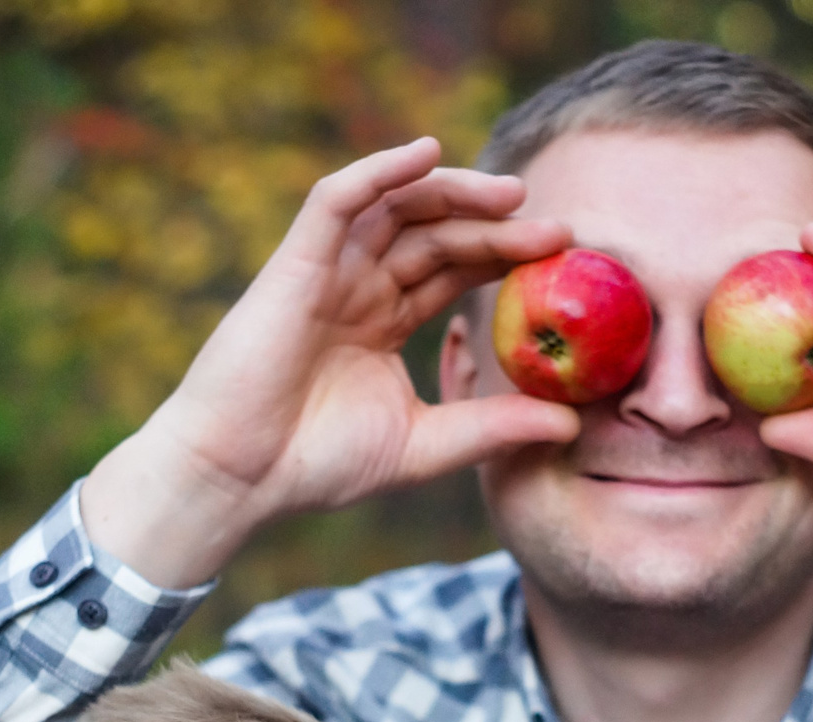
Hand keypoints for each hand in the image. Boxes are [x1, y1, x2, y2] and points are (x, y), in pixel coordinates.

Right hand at [80, 137, 582, 588]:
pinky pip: (338, 200)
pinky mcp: (295, 264)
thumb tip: (573, 426)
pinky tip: (427, 152)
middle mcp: (356, 287)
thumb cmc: (316, 465)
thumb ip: (493, 428)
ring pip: (396, 207)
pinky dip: (380, 171)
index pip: (452, 270)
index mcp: (382, 321)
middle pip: (434, 233)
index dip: (503, 255)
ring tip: (511, 193)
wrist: (239, 477)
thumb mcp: (426, 445)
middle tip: (556, 228)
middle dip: (494, 224)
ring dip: (454, 191)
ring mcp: (326, 272)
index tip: (561, 257)